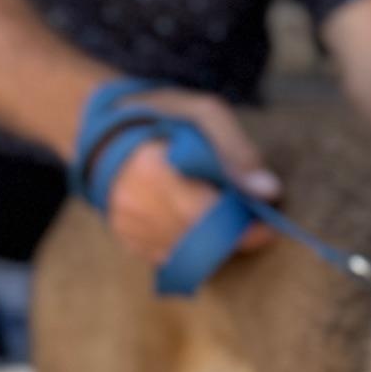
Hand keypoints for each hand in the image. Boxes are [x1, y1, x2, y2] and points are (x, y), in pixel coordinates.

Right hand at [105, 89, 280, 267]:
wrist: (102, 130)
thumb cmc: (159, 117)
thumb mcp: (203, 114)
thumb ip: (237, 150)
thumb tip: (268, 191)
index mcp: (157, 173)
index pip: (211, 218)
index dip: (245, 229)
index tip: (268, 225)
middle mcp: (139, 208)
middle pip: (203, 242)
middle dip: (232, 234)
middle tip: (246, 218)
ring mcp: (130, 228)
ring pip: (188, 256)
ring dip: (212, 242)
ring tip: (216, 213)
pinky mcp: (127, 240)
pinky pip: (170, 258)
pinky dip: (189, 246)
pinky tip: (192, 221)